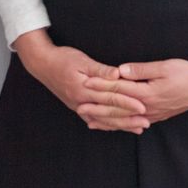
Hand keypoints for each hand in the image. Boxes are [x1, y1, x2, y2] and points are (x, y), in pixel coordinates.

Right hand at [15, 30, 147, 132]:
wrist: (42, 64)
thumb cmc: (63, 58)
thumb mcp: (82, 60)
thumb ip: (100, 70)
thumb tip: (116, 74)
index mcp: (84, 89)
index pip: (110, 98)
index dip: (127, 102)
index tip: (143, 107)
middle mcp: (82, 102)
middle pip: (109, 113)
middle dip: (128, 119)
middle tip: (146, 123)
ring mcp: (79, 106)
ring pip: (103, 120)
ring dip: (120, 125)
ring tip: (136, 128)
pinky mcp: (77, 107)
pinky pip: (94, 119)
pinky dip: (106, 125)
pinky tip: (116, 128)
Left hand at [83, 58, 187, 125]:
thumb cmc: (185, 73)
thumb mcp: (164, 66)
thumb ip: (141, 70)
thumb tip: (120, 70)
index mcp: (147, 93)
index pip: (119, 90)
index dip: (102, 86)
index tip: (86, 82)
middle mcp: (147, 107)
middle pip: (118, 108)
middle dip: (98, 107)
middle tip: (79, 106)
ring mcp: (152, 115)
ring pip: (124, 119)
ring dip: (106, 120)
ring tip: (89, 120)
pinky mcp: (156, 117)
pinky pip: (133, 123)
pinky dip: (120, 125)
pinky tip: (111, 126)